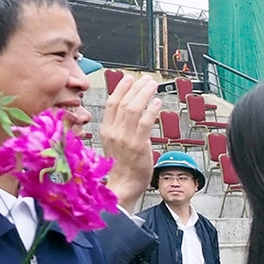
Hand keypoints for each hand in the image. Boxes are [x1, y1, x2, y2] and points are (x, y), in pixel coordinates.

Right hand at [98, 73, 161, 211]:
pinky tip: (158, 102)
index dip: (121, 89)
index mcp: (106, 130)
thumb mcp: (115, 143)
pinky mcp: (137, 145)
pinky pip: (144, 122)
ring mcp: (124, 138)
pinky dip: (151, 110)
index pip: (111, 103)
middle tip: (147, 79)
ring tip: (153, 86)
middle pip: (123, 103)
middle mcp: (113, 132)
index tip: (129, 78)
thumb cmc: (122, 166)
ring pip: (133, 109)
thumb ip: (121, 128)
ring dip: (144, 94)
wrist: (122, 185)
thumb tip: (132, 113)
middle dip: (136, 88)